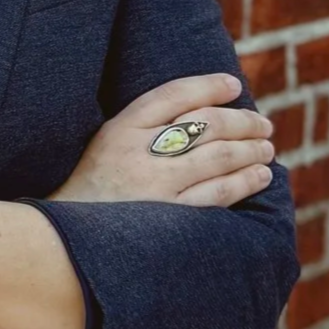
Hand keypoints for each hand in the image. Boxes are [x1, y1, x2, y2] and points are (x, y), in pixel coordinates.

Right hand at [53, 74, 274, 207]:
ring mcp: (154, 185)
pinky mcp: (169, 217)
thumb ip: (144, 128)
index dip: (209, 85)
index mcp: (119, 129)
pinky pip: (218, 193)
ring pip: (219, 157)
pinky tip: (259, 176)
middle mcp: (137, 152)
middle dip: (242, 120)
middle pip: (205, 123)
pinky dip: (245, 181)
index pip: (173, 94)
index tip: (234, 86)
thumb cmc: (92, 192)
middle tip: (263, 124)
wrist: (63, 242)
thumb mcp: (105, 147)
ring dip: (251, 150)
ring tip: (266, 148)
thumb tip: (206, 112)